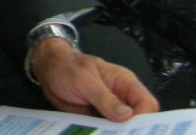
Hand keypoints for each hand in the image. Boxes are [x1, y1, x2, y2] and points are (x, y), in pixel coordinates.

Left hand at [29, 37, 159, 121]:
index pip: (147, 104)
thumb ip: (104, 97)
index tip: (132, 131)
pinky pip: (107, 133)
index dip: (145, 119)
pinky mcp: (100, 123)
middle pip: (140, 122)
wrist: (48, 70)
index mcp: (125, 83)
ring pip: (124, 131)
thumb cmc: (67, 67)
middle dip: (133, 132)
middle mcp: (123, 100)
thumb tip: (127, 115)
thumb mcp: (83, 79)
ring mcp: (111, 113)